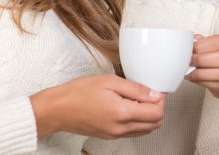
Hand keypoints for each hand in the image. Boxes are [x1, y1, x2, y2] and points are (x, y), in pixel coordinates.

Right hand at [30, 74, 164, 138]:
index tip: (156, 89)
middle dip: (158, 108)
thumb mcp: (110, 81)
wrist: (58, 109)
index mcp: (122, 114)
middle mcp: (121, 128)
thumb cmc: (78, 93)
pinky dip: (138, 121)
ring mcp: (115, 134)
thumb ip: (135, 89)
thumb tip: (154, 94)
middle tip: (150, 93)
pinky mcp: (110, 136)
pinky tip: (129, 107)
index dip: (161, 99)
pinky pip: (133, 132)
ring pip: (146, 130)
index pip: (156, 113)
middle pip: (155, 124)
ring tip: (139, 99)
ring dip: (149, 116)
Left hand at [184, 32, 218, 98]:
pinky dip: (203, 82)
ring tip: (188, 72)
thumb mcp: (213, 42)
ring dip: (201, 74)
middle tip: (188, 61)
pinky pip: (218, 85)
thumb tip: (189, 44)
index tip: (190, 50)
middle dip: (202, 60)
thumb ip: (202, 42)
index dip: (202, 46)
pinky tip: (194, 78)